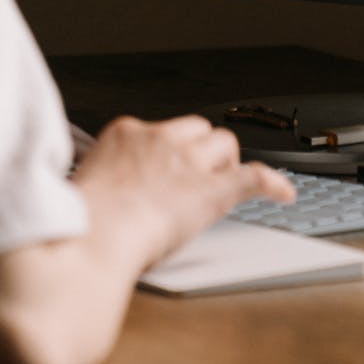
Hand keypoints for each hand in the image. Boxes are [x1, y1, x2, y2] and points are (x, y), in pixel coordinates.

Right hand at [69, 115, 295, 268]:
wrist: (92, 236)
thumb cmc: (80, 221)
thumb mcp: (82, 184)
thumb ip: (101, 179)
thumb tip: (101, 195)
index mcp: (125, 134)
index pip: (156, 129)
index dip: (166, 151)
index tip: (163, 170)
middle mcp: (160, 139)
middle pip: (196, 127)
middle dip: (201, 149)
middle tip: (196, 176)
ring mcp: (188, 162)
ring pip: (224, 142)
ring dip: (226, 162)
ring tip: (223, 182)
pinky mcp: (213, 190)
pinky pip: (254, 177)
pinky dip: (272, 183)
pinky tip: (283, 192)